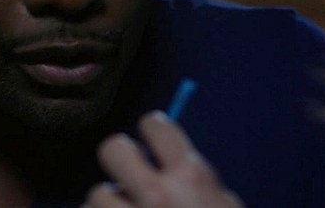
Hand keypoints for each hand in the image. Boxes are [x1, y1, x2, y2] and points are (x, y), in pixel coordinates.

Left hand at [83, 111, 244, 207]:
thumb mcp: (226, 205)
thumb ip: (198, 181)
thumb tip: (171, 159)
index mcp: (192, 178)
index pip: (155, 125)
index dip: (153, 130)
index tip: (152, 141)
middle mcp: (158, 195)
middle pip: (113, 148)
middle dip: (120, 158)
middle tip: (129, 175)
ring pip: (97, 193)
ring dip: (110, 204)